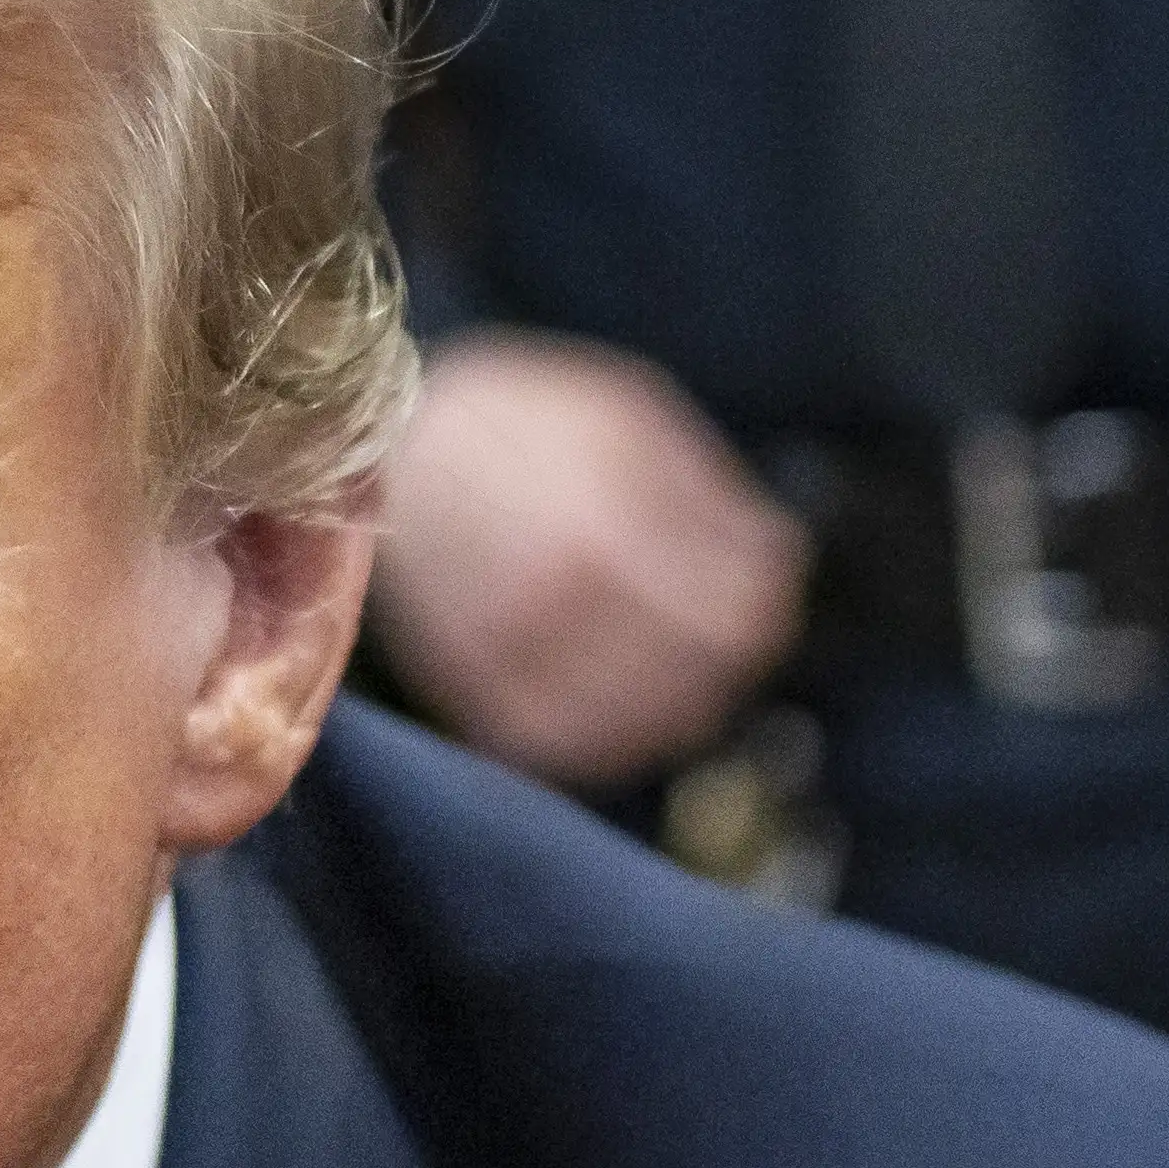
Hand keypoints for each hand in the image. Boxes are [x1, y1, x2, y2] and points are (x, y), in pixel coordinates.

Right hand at [367, 333, 812, 788]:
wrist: (389, 450)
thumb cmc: (525, 423)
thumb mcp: (627, 418)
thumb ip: (709, 494)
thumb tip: (779, 559)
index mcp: (608, 525)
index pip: (737, 617)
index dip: (768, 606)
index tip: (763, 588)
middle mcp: (557, 601)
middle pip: (701, 678)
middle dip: (728, 653)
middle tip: (724, 625)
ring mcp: (510, 657)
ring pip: (645, 726)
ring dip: (680, 698)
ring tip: (675, 659)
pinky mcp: (475, 697)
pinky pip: (574, 748)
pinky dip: (613, 732)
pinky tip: (620, 694)